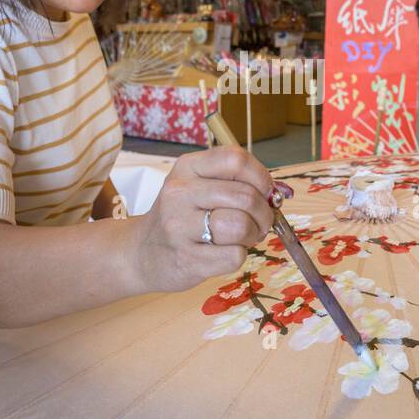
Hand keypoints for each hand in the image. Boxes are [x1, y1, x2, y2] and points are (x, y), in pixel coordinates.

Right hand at [127, 146, 274, 293]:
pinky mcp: (186, 259)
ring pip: (241, 226)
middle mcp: (180, 193)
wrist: (141, 252)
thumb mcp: (198, 187)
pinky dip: (238, 256)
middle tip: (260, 223)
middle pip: (245, 197)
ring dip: (253, 235)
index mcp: (187, 168)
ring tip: (242, 238)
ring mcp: (179, 227)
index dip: (261, 177)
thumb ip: (235, 183)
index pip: (236, 159)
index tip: (266, 192)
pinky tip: (223, 253)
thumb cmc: (181, 217)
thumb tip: (277, 194)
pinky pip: (234, 256)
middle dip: (264, 213)